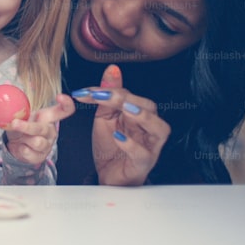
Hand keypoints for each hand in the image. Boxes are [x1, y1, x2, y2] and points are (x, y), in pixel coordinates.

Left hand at [4, 94, 74, 165]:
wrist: (15, 146)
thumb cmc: (20, 127)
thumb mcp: (19, 116)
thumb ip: (17, 111)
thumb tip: (6, 103)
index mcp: (48, 118)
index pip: (64, 110)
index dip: (66, 104)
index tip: (60, 97)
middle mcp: (50, 131)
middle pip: (43, 128)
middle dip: (27, 127)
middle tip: (14, 123)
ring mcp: (47, 145)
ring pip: (37, 142)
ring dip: (23, 139)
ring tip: (18, 136)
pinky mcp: (40, 156)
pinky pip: (29, 152)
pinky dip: (19, 149)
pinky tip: (19, 146)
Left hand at [70, 64, 170, 185]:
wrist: (107, 175)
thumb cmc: (110, 147)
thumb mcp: (105, 117)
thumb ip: (107, 96)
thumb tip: (112, 69)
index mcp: (138, 115)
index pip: (130, 95)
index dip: (109, 90)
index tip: (86, 91)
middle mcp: (148, 129)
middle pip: (149, 107)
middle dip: (126, 98)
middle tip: (103, 96)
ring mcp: (149, 146)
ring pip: (159, 128)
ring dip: (143, 116)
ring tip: (125, 109)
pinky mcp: (143, 164)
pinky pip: (144, 154)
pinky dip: (131, 144)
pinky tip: (118, 137)